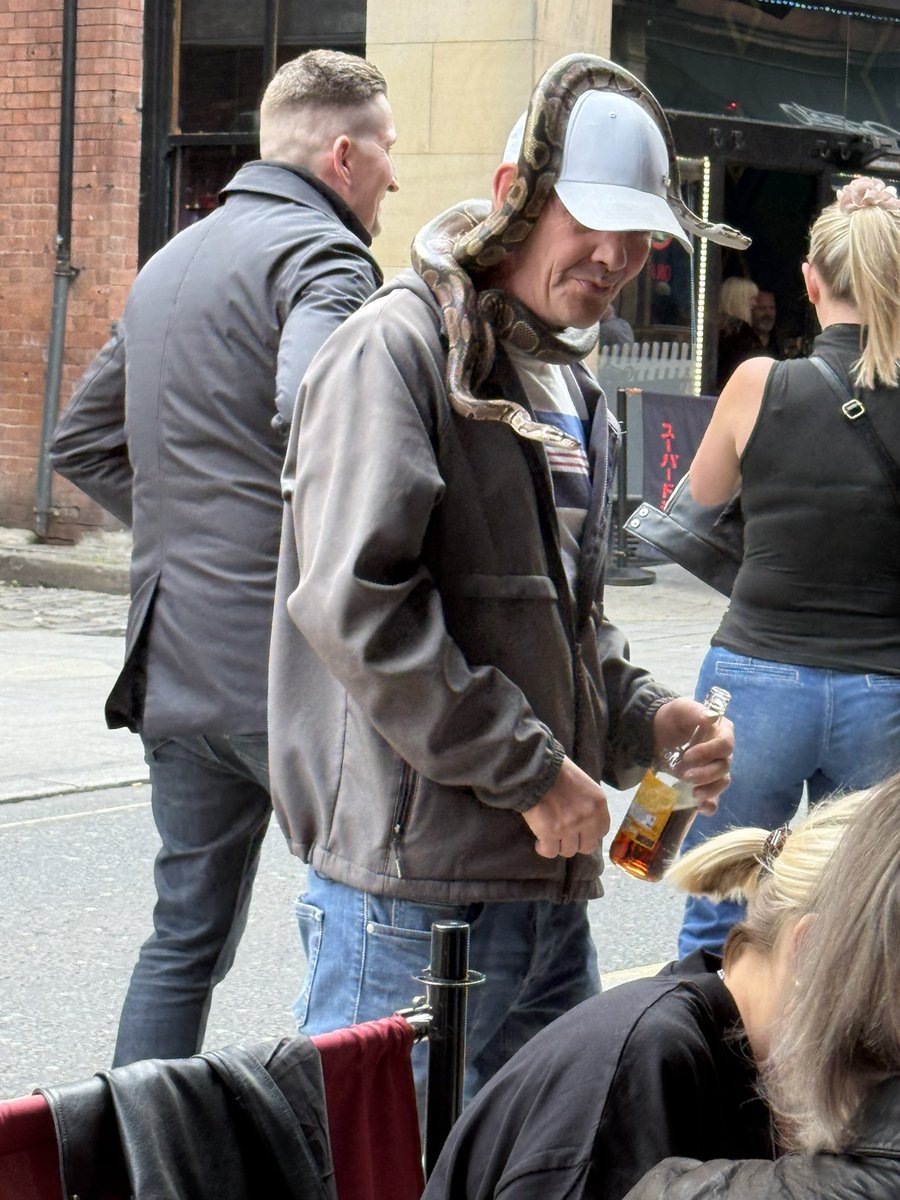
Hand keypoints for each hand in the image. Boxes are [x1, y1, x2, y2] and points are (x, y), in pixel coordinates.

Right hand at [522, 756, 609, 858]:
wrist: (535, 768)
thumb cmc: (557, 771)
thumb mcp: (584, 784)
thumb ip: (589, 804)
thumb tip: (586, 823)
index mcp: (598, 803)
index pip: (602, 831)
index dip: (590, 833)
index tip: (580, 831)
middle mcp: (587, 817)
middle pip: (587, 846)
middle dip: (576, 843)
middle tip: (565, 836)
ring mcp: (569, 827)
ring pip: (568, 851)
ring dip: (559, 845)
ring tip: (550, 837)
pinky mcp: (549, 832)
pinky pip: (549, 852)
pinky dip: (544, 848)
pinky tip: (540, 842)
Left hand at [652, 698, 733, 814]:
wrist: (656, 731)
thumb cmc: (672, 717)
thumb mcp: (681, 707)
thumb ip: (696, 712)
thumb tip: (710, 718)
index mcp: (721, 732)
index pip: (725, 745)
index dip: (709, 752)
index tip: (687, 756)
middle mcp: (721, 752)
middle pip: (724, 767)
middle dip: (706, 774)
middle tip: (685, 775)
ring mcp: (713, 768)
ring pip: (721, 783)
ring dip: (710, 790)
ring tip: (694, 794)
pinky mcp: (703, 783)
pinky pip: (714, 798)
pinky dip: (710, 805)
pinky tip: (701, 808)